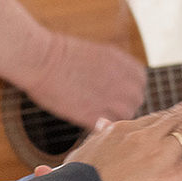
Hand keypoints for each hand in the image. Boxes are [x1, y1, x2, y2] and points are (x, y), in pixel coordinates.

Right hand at [23, 31, 146, 129]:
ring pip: (126, 116)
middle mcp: (121, 81)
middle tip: (107, 104)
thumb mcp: (98, 53)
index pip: (140, 80)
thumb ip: (114, 68)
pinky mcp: (94, 115)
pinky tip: (88, 118)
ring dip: (115, 116)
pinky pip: (108, 127)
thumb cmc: (60, 54)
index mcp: (122, 62)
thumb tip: (118, 82)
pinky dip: (101, 126)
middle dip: (124, 102)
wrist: (41, 60)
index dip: (129, 86)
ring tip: (98, 112)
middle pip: (136, 99)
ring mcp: (109, 99)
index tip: (117, 89)